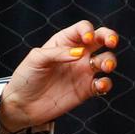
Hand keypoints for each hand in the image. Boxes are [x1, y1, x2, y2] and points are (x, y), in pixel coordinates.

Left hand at [0, 20, 118, 132]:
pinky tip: (99, 85)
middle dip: (110, 36)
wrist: (22, 105)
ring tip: (104, 67)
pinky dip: (106, 83)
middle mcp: (77, 54)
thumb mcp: (36, 59)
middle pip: (101, 39)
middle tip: (111, 42)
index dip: (88, 30)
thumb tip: (80, 52)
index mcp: (63, 42)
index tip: (86, 39)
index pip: (83, 28)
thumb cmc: (26, 77)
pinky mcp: (86, 89)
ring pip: (107, 60)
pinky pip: (104, 83)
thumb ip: (57, 53)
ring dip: (110, 61)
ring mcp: (83, 72)